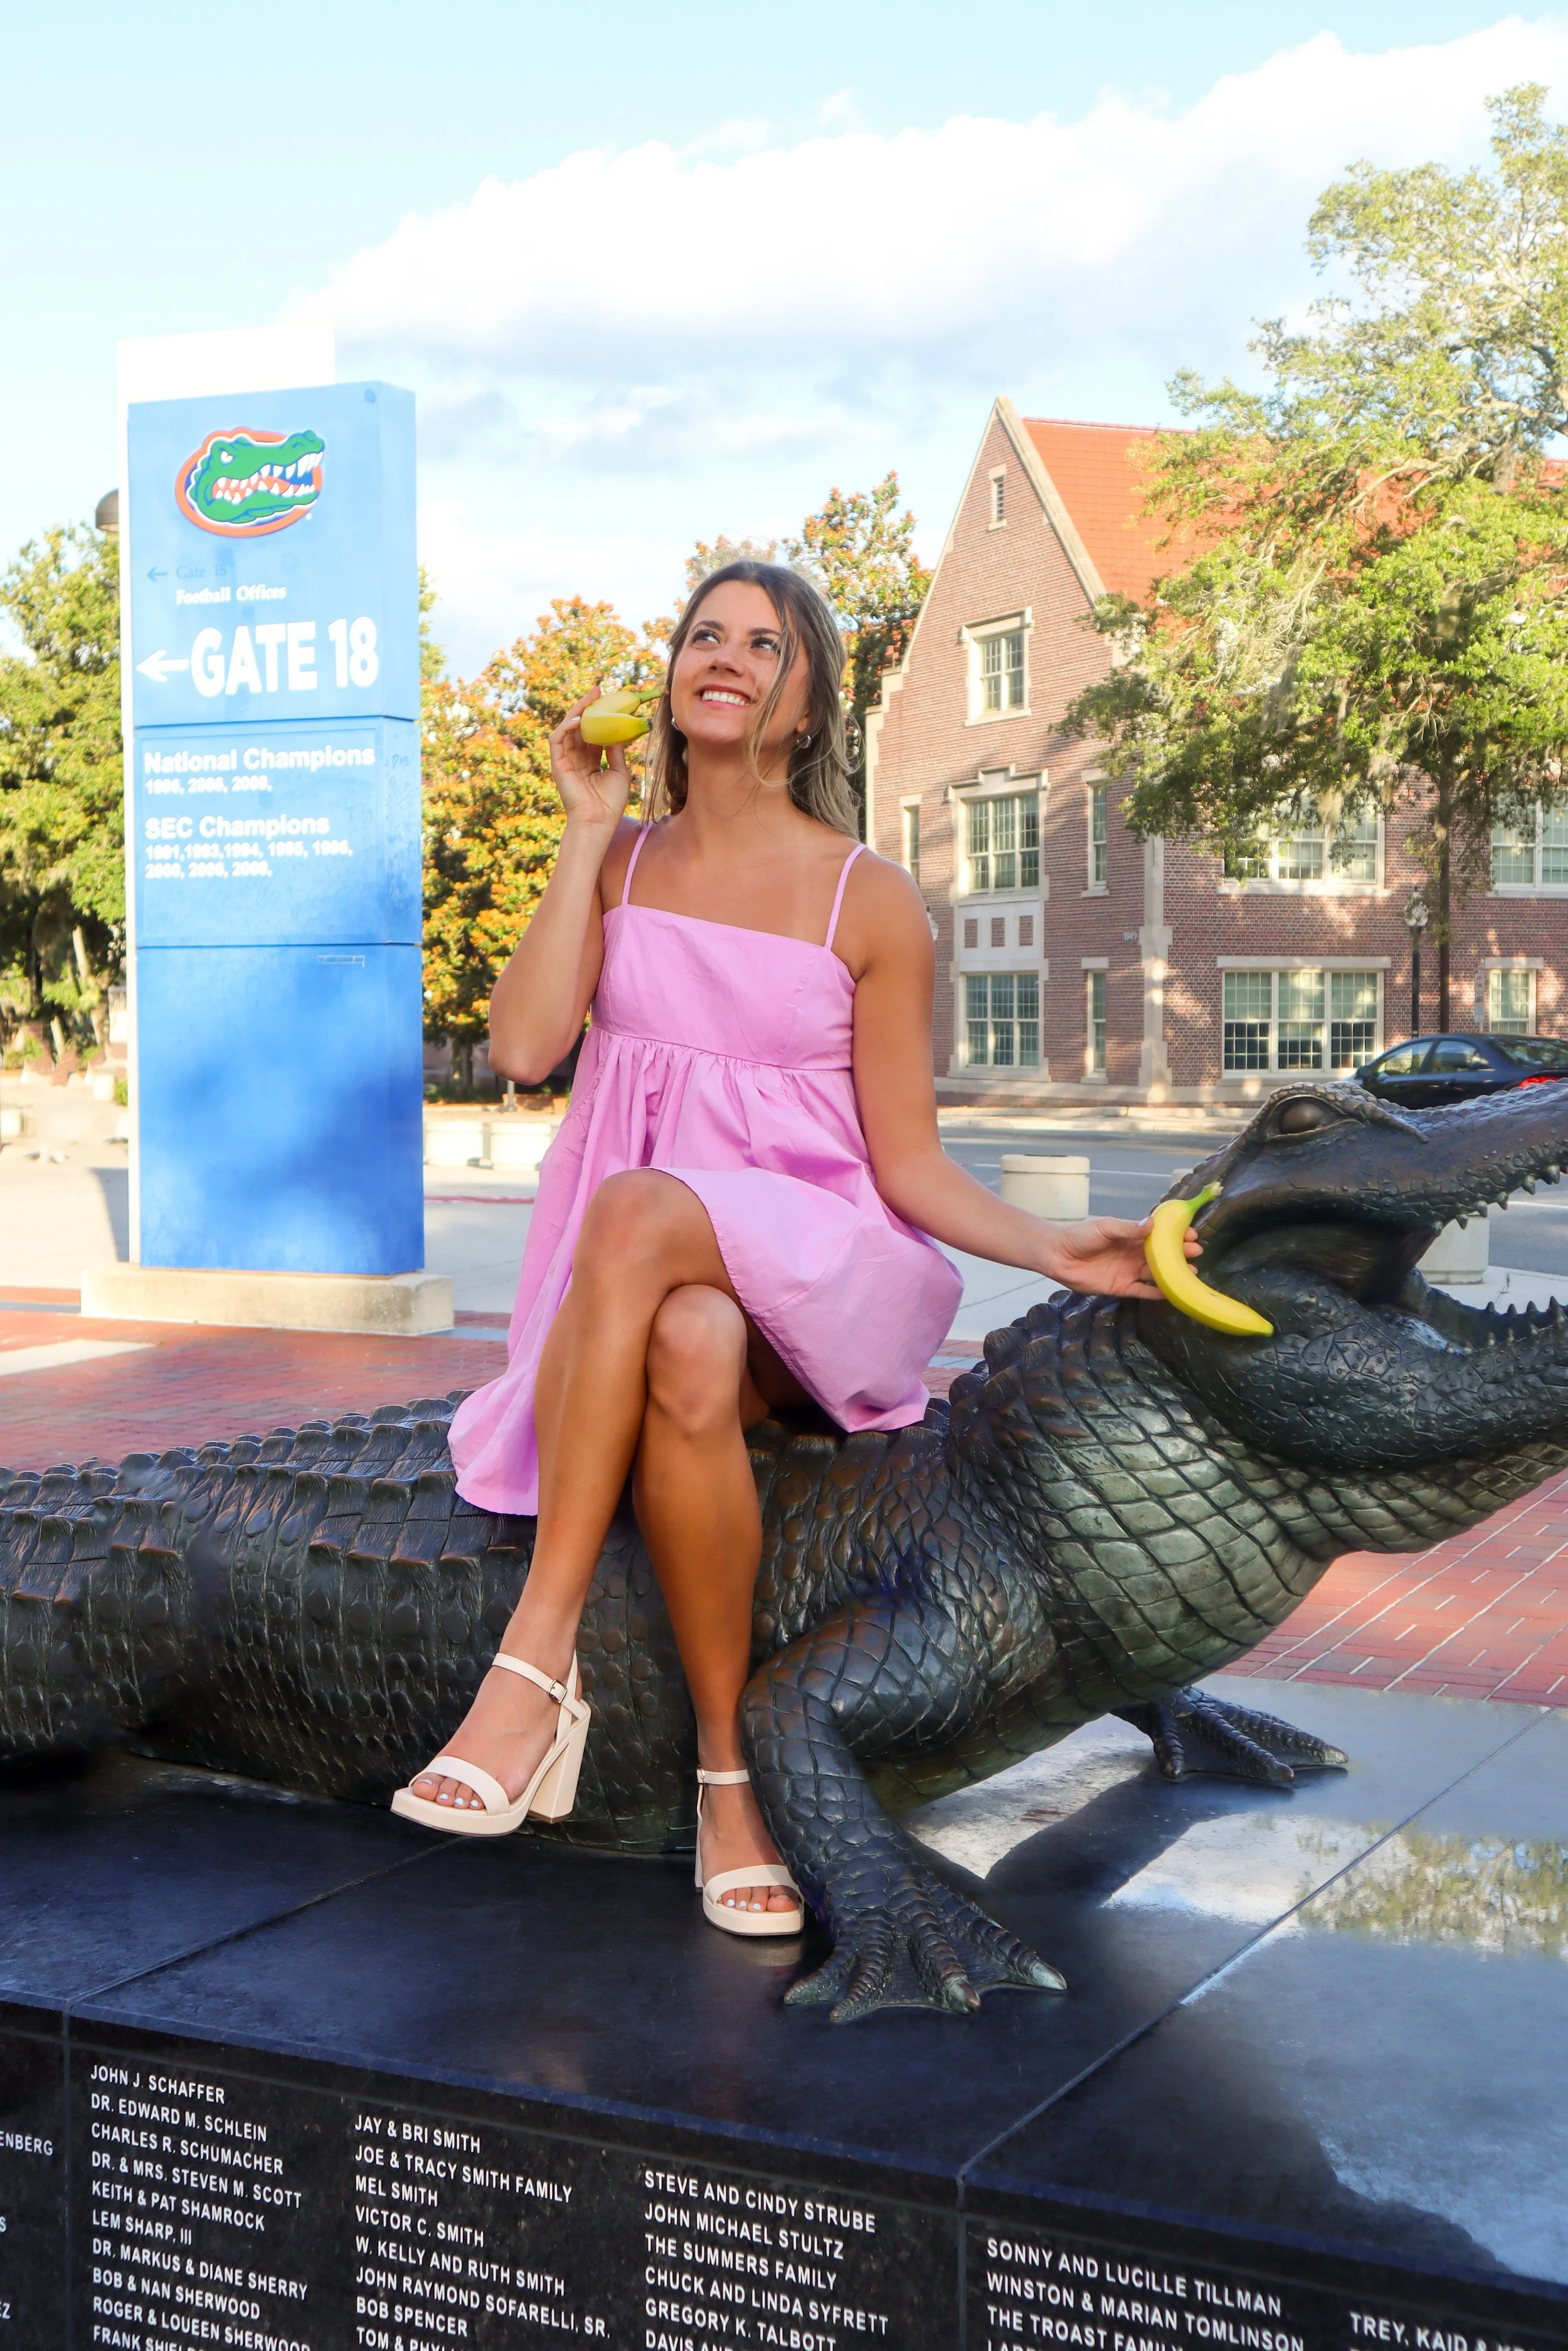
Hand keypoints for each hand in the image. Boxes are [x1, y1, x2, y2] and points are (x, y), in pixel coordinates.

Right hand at [549, 686, 631, 836]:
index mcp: (590, 761)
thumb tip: (617, 733)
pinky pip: (557, 741)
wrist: (599, 821)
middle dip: (587, 707)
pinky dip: (565, 728)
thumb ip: (616, 752)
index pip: (592, 733)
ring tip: (589, 698)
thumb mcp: (619, 772)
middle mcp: (576, 758)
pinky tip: (577, 719)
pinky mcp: (558, 765)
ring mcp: (566, 761)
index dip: (598, 717)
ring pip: (567, 729)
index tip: (608, 700)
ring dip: (576, 711)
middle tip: (597, 690)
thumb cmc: (610, 802)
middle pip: (579, 727)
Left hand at [1042, 1214, 1199, 1301]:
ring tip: (1191, 1272)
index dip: (1175, 1235)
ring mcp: (1129, 1271)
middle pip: (1161, 1255)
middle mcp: (1133, 1253)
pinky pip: (1143, 1290)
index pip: (1158, 1236)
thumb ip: (1128, 1228)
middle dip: (1179, 1253)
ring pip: (1156, 1273)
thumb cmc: (1081, 1236)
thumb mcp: (1105, 1227)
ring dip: (1173, 1273)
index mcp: (1131, 1235)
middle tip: (1196, 1252)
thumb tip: (1153, 1224)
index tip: (1192, 1233)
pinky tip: (1172, 1292)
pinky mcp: (1121, 1287)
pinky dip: (1157, 1292)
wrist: (1059, 1256)